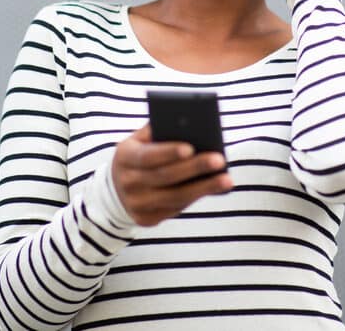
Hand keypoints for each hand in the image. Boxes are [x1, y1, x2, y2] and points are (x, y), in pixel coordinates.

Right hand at [112, 124, 232, 226]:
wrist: (118, 185)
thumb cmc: (141, 153)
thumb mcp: (141, 138)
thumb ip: (160, 130)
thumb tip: (192, 125)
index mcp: (124, 156)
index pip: (147, 156)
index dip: (168, 152)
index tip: (191, 147)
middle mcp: (127, 182)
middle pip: (165, 177)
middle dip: (194, 168)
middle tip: (219, 160)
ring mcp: (136, 204)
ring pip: (175, 197)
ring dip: (204, 188)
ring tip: (227, 179)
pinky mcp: (146, 219)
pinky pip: (176, 208)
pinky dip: (197, 197)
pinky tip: (216, 189)